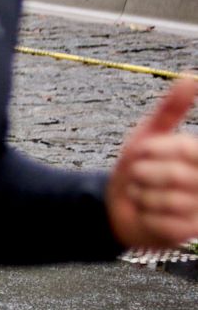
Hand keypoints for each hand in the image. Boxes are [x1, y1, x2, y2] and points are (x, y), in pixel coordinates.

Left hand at [107, 75, 197, 247]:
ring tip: (143, 194)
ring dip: (141, 195)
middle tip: (139, 176)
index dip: (156, 150)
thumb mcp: (151, 134)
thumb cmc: (139, 165)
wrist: (119, 206)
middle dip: (144, 173)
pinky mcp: (189, 233)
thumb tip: (192, 76)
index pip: (186, 150)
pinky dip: (143, 215)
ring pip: (166, 200)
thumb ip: (172, 108)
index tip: (143, 152)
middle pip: (174, 176)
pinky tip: (145, 213)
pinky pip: (160, 221)